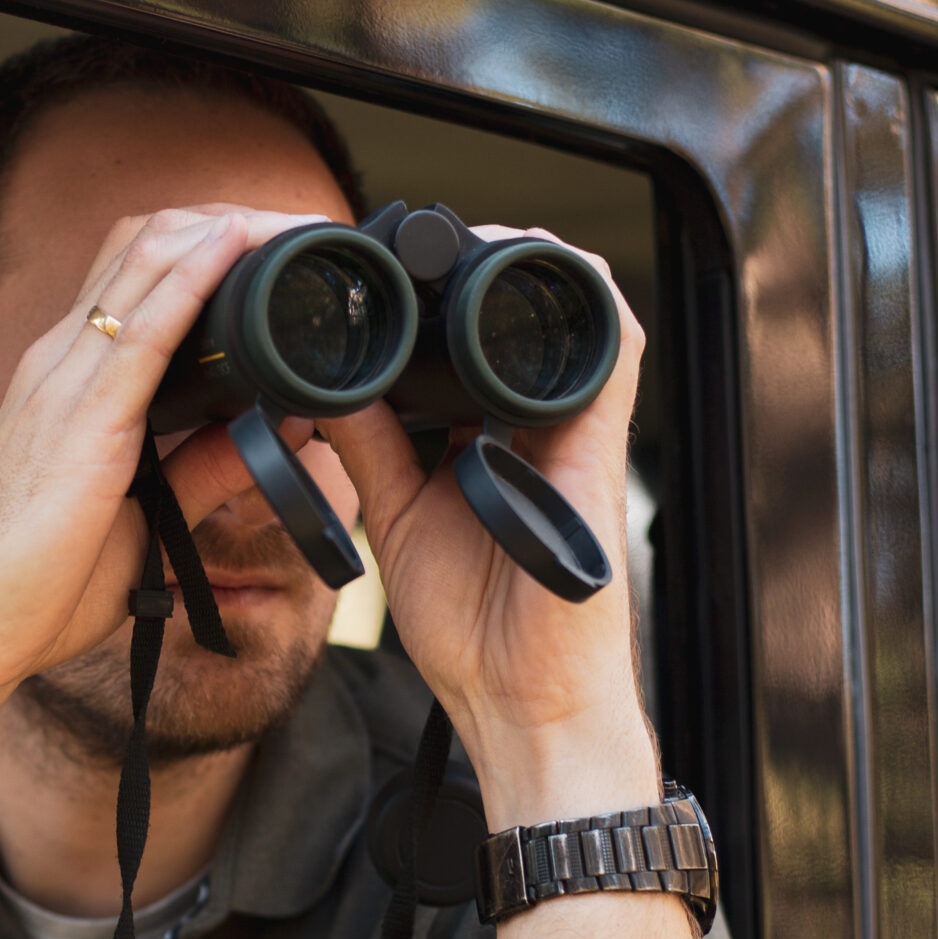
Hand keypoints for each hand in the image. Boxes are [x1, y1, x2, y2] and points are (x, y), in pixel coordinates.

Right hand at [0, 205, 320, 710]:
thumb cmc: (31, 587)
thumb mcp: (141, 519)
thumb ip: (198, 471)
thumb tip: (271, 434)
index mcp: (69, 381)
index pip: (134, 275)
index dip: (203, 244)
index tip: (273, 249)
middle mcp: (60, 363)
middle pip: (144, 247)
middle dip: (225, 219)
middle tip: (299, 225)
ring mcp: (64, 383)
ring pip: (144, 264)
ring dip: (222, 229)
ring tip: (288, 219)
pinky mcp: (80, 421)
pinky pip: (142, 328)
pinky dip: (193, 277)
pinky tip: (234, 247)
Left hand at [322, 233, 656, 823]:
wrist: (521, 701)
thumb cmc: (473, 631)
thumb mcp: (397, 517)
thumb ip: (370, 445)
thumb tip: (323, 383)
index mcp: (489, 441)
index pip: (468, 344)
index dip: (431, 298)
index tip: (373, 274)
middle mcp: (537, 427)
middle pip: (515, 317)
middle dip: (468, 266)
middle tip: (406, 241)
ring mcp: (574, 432)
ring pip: (573, 311)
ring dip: (525, 263)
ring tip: (464, 237)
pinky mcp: (602, 445)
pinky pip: (614, 347)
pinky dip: (582, 293)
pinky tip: (536, 260)